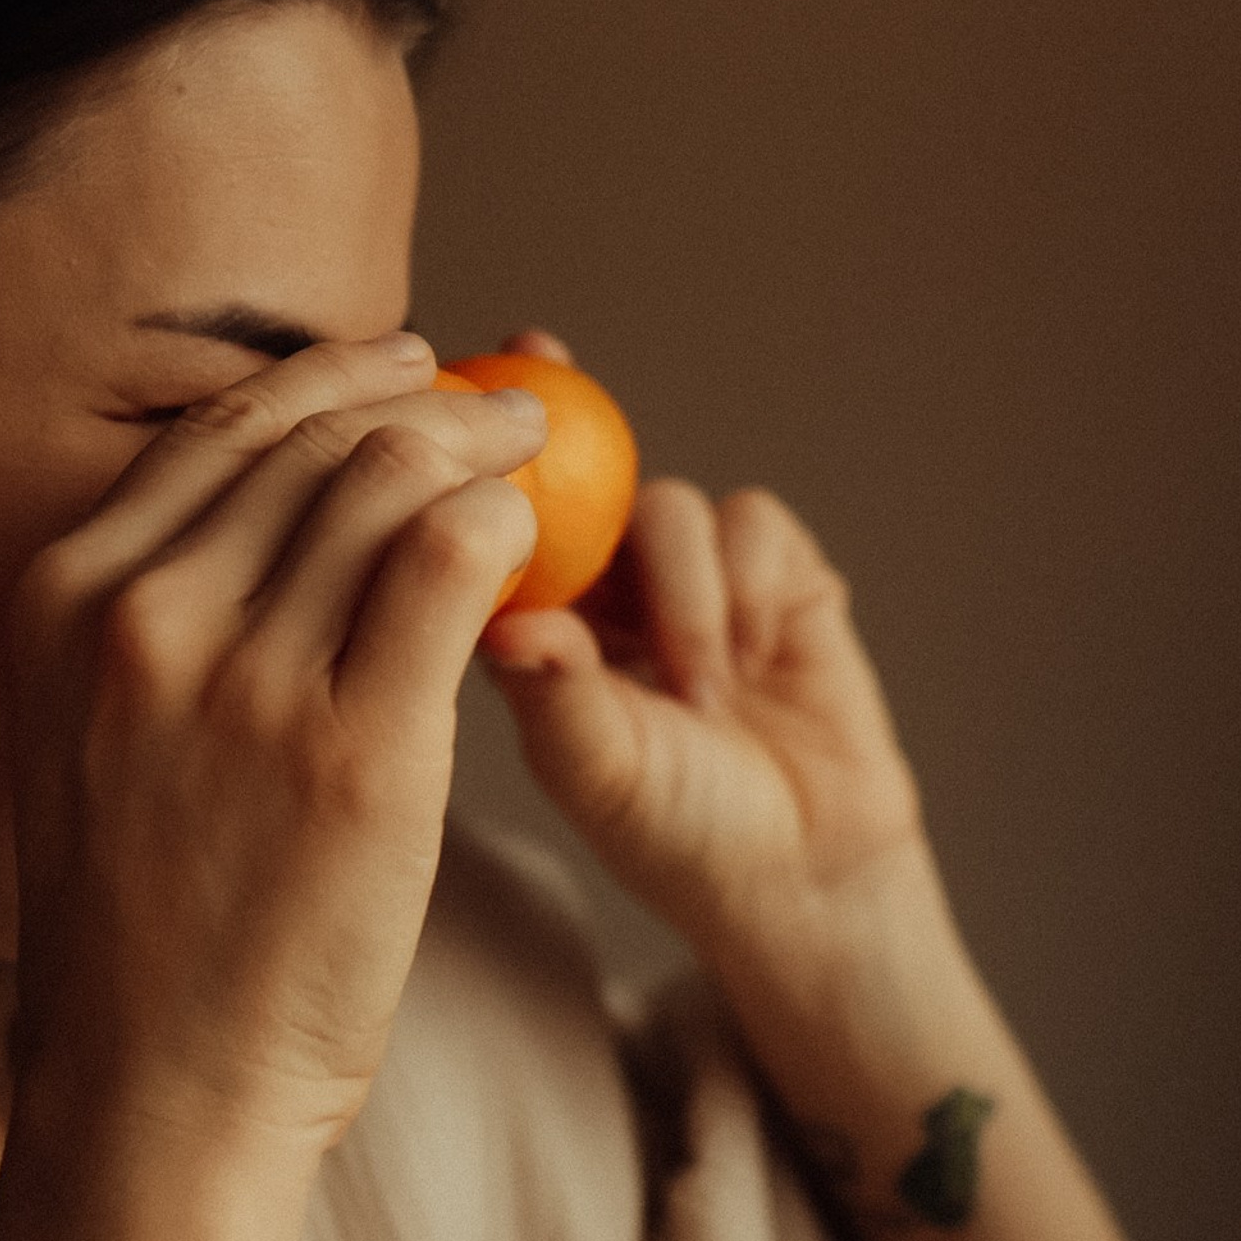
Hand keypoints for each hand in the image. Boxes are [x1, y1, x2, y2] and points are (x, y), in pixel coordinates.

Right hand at [8, 335, 539, 1150]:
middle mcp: (145, 617)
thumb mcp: (101, 738)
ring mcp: (246, 681)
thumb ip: (168, 625)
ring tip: (536, 458)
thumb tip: (285, 527)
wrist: (160, 1083)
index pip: (220, 435)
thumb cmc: (153, 925)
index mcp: (67, 601)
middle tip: (503, 410)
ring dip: (481, 449)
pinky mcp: (355, 749)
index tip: (406, 366)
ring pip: (388, 484)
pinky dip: (504, 527)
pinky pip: (448, 569)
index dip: (333, 380)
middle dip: (426, 401)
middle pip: (314, 442)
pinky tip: (537, 539)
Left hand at [478, 331, 923, 954]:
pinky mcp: (780, 578)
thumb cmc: (680, 838)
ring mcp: (697, 580)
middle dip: (561, 419)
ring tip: (698, 693)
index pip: (490, 520)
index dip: (463, 448)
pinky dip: (742, 588)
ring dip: (680, 592)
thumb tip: (502, 618)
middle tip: (541, 365)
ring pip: (666, 504)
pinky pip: (750, 525)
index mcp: (537, 629)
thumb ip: (555, 690)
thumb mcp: (598, 770)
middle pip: (579, 468)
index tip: (435, 375)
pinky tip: (747, 665)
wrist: (806, 876)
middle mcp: (610, 590)